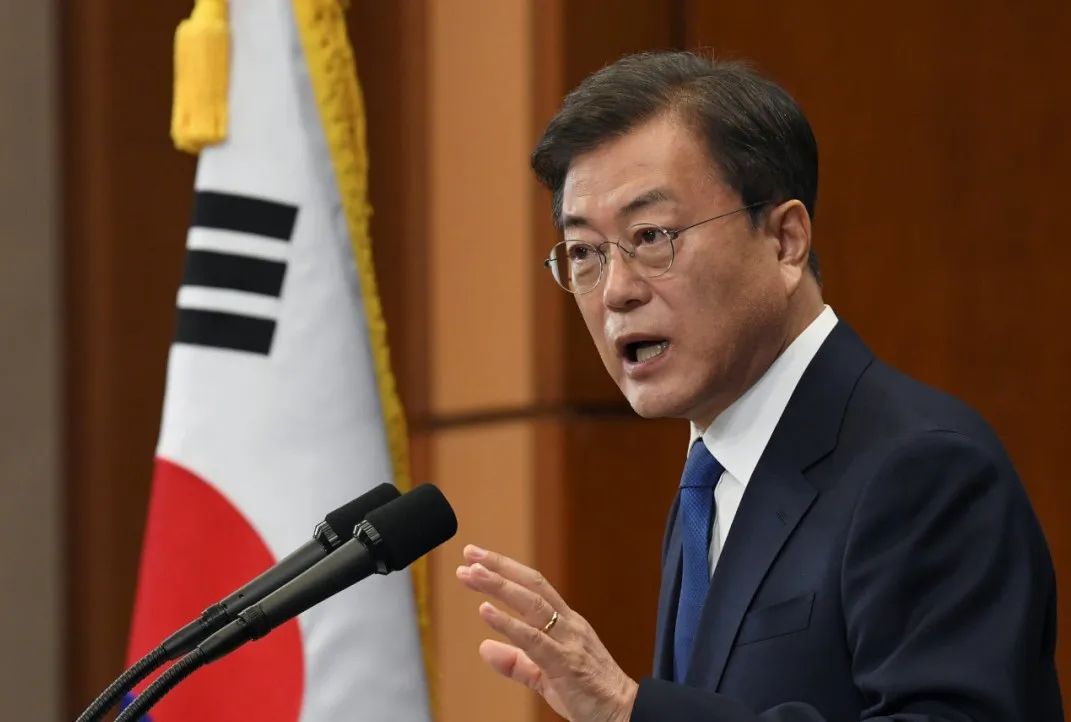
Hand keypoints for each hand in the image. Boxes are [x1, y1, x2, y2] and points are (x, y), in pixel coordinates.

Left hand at [456, 544, 637, 721]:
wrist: (624, 714)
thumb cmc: (590, 694)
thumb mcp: (546, 675)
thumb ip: (516, 661)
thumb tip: (485, 647)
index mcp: (566, 623)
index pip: (534, 586)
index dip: (505, 569)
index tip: (477, 558)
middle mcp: (569, 624)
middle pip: (532, 585)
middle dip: (499, 567)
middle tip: (470, 554)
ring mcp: (569, 641)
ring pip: (532, 604)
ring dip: (500, 586)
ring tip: (473, 573)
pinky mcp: (565, 663)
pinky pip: (533, 639)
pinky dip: (508, 623)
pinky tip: (486, 611)